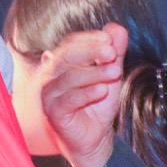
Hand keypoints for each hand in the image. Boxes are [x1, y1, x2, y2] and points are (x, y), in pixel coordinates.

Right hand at [39, 25, 127, 166]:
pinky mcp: (53, 112)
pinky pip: (69, 99)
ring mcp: (49, 93)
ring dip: (94, 73)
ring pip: (70, 77)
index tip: (109, 39)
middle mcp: (51, 75)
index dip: (90, 39)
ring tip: (115, 71)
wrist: (94, 137)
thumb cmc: (98, 105)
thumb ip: (114, 53)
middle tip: (112, 52)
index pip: (72, 43)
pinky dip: (86, 93)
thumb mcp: (111, 76)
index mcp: (62, 62)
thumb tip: (117, 29)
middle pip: (67, 56)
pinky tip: (102, 90)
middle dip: (91, 51)